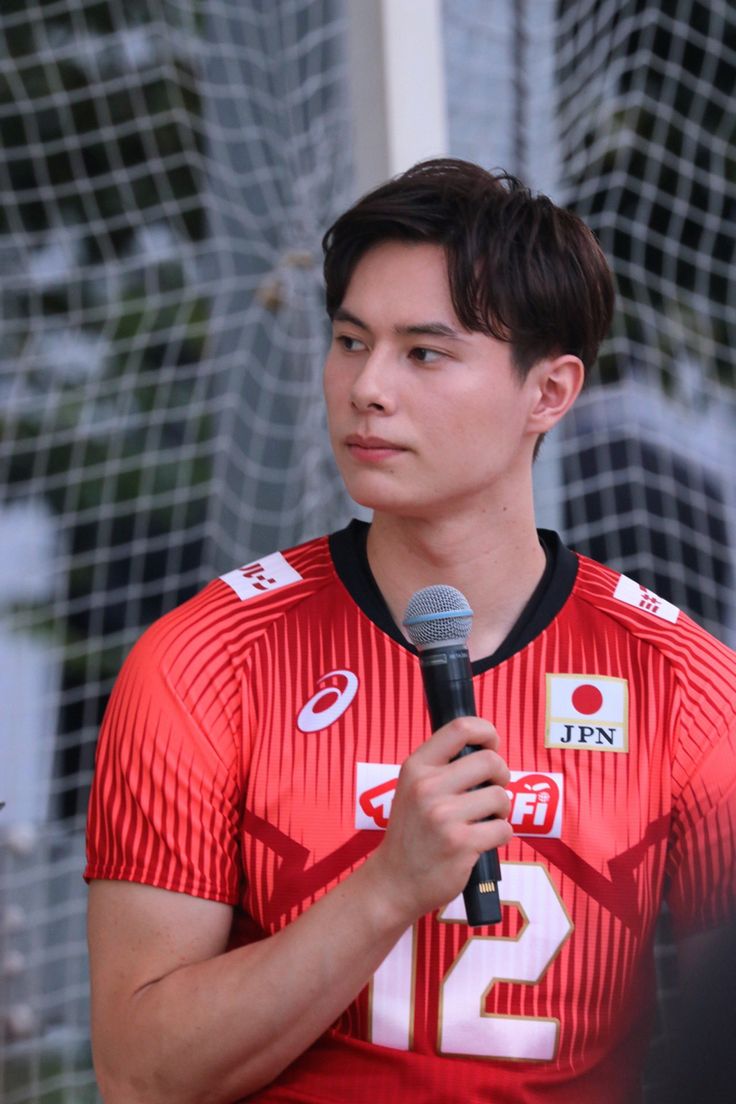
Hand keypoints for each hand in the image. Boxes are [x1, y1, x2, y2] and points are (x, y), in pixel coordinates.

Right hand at [366, 716, 512, 924]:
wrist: (394, 881)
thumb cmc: (412, 833)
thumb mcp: (412, 788)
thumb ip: (442, 767)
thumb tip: (486, 748)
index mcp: (416, 767)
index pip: (460, 728)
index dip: (487, 732)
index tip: (491, 745)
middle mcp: (427, 787)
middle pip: (490, 761)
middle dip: (502, 775)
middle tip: (492, 791)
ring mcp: (443, 816)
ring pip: (501, 796)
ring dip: (501, 810)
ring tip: (484, 820)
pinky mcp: (461, 844)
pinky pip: (503, 829)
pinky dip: (500, 835)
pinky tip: (481, 841)